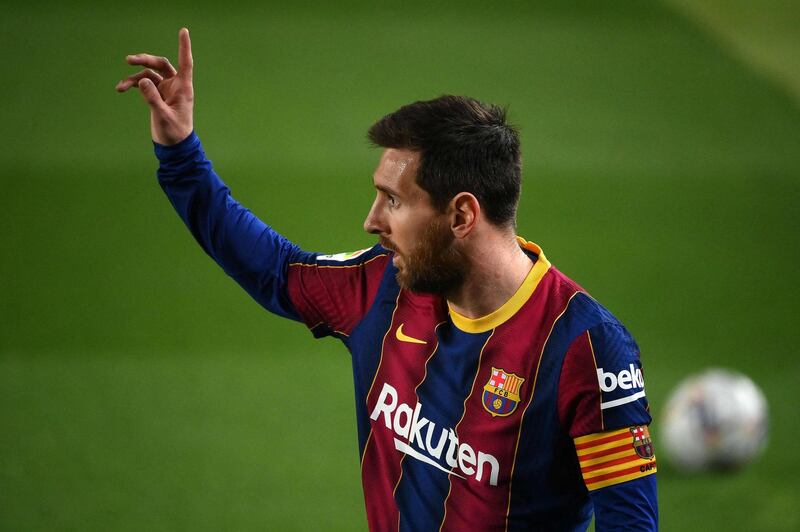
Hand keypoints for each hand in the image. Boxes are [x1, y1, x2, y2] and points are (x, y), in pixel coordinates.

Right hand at [116, 28, 193, 145]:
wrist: (173, 146)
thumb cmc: (174, 133)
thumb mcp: (163, 116)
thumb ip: (153, 99)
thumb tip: (142, 80)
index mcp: (183, 88)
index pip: (185, 63)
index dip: (184, 47)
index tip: (183, 31)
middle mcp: (175, 86)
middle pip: (161, 64)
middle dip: (145, 60)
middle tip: (129, 60)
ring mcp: (165, 89)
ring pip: (149, 74)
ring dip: (134, 77)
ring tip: (121, 86)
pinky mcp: (157, 95)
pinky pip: (143, 84)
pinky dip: (133, 84)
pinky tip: (121, 88)